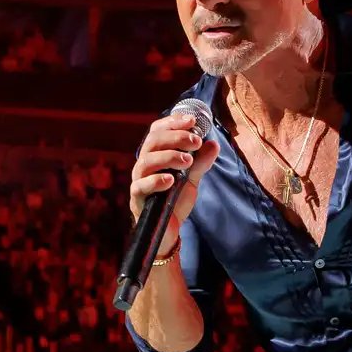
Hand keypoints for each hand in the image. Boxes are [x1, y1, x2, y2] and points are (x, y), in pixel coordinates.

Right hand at [128, 112, 220, 259]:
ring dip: (168, 156)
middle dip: (175, 137)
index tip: (192, 120)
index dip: (173, 122)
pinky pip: (141, 186)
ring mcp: (139, 181)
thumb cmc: (175, 201)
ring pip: (146, 161)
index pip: (158, 131)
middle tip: (195, 141)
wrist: (170, 230)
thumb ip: (200, 162)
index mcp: (156, 155)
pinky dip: (155, 181)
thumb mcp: (191, 179)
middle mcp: (144, 164)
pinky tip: (171, 180)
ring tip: (187, 161)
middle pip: (153, 141)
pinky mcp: (137, 199)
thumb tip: (214, 143)